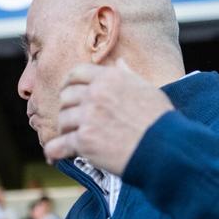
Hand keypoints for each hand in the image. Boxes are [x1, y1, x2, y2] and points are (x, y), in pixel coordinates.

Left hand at [43, 61, 174, 174]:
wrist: (164, 147)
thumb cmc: (159, 119)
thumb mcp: (147, 88)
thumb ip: (128, 75)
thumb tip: (119, 62)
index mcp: (109, 78)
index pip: (77, 73)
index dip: (69, 83)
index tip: (69, 93)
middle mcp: (95, 93)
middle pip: (66, 96)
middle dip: (68, 108)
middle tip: (73, 120)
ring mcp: (88, 117)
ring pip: (62, 119)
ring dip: (66, 130)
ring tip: (73, 139)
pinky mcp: (84, 140)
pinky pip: (58, 144)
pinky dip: (54, 151)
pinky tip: (55, 156)